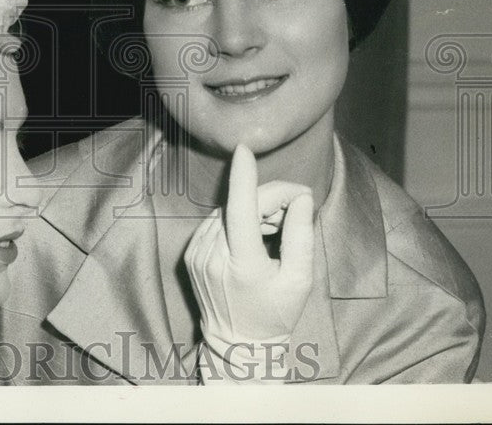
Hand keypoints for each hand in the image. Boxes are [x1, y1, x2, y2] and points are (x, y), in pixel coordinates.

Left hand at [185, 144, 314, 345]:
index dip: (243, 177)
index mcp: (242, 264)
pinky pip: (217, 223)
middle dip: (272, 197)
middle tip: (299, 205)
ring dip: (255, 208)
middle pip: (241, 206)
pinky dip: (238, 220)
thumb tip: (301, 197)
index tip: (244, 149)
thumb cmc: (275, 314)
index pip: (240, 210)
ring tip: (277, 227)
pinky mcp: (190, 253)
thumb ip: (301, 236)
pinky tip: (255, 234)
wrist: (237, 343)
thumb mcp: (299, 280)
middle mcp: (213, 255)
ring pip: (228, 211)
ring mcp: (197, 253)